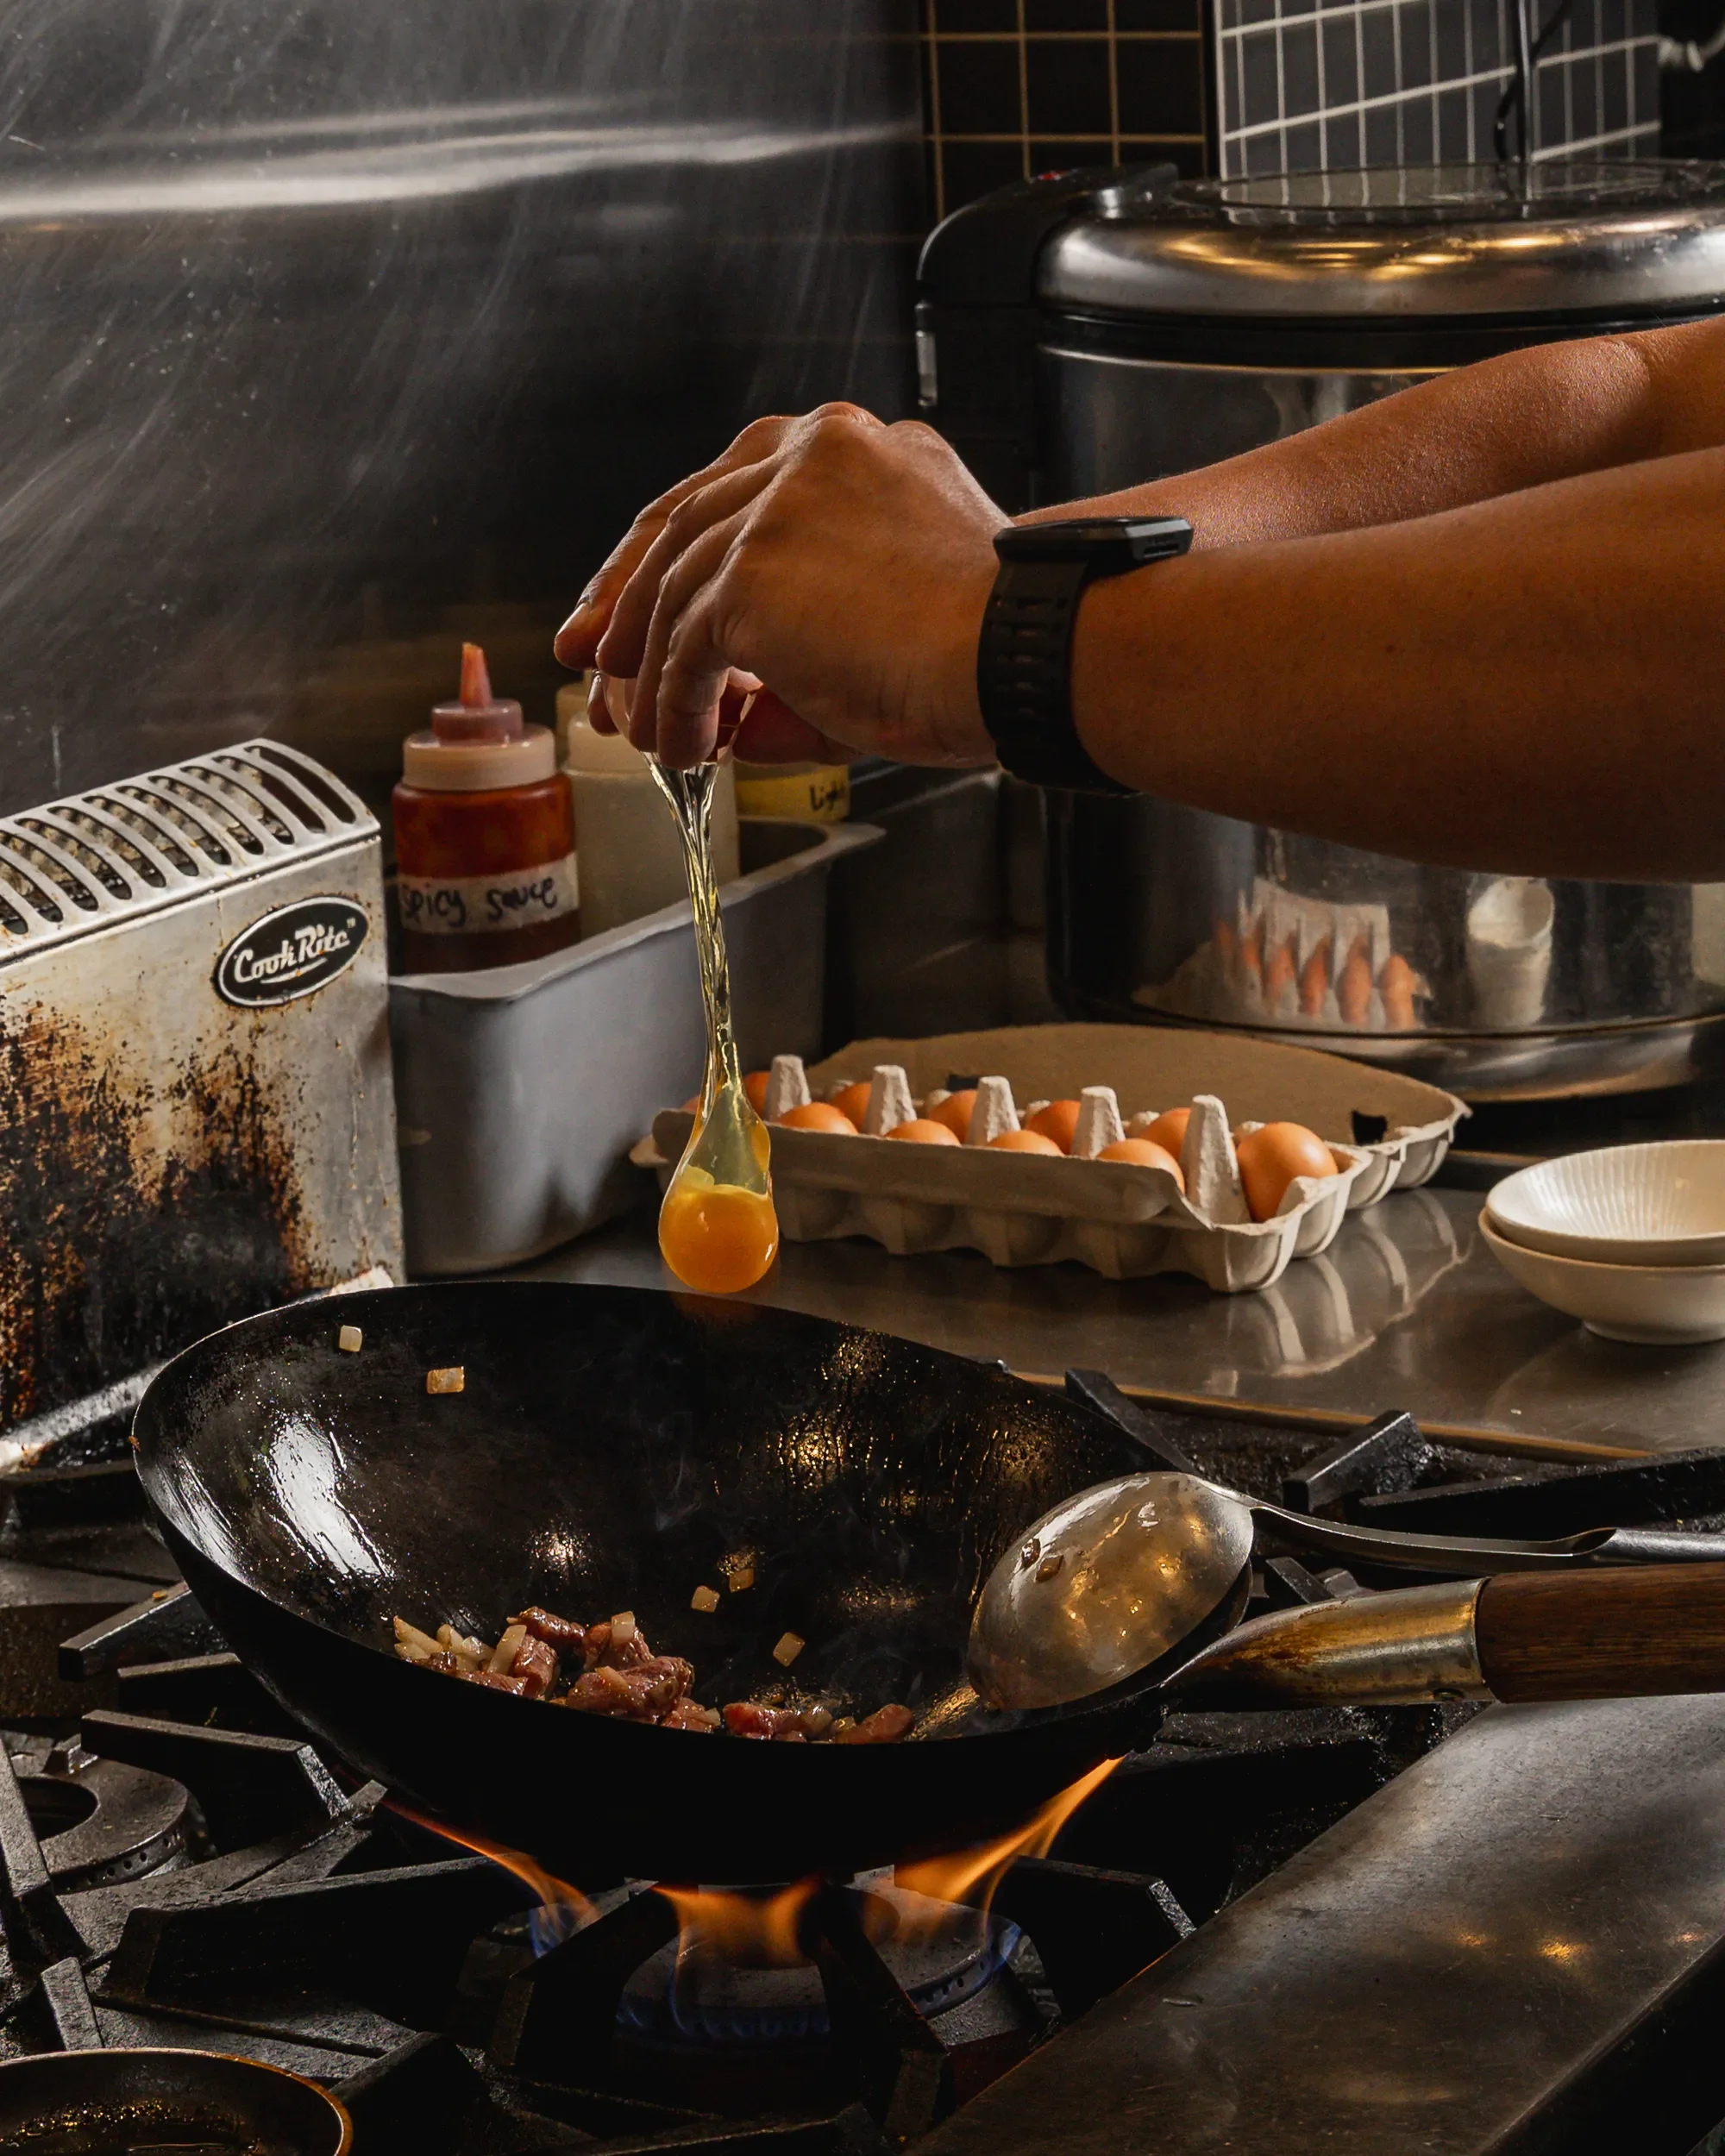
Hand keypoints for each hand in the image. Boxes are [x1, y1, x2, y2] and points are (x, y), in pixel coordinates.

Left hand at [554, 405, 1004, 767]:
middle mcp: (809, 453)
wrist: (1023, 653)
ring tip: (653, 737)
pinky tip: (684, 746)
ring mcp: (776, 505)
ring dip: (653, 676)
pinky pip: (686, 645)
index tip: (633, 604)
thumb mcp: (880, 635)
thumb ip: (795, 662)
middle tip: (593, 659)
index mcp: (849, 450)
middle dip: (625, 599)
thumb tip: (726, 719)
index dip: (671, 553)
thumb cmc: (988, 651)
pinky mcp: (753, 568)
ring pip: (676, 589)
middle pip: (681, 522)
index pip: (730, 489)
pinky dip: (674, 703)